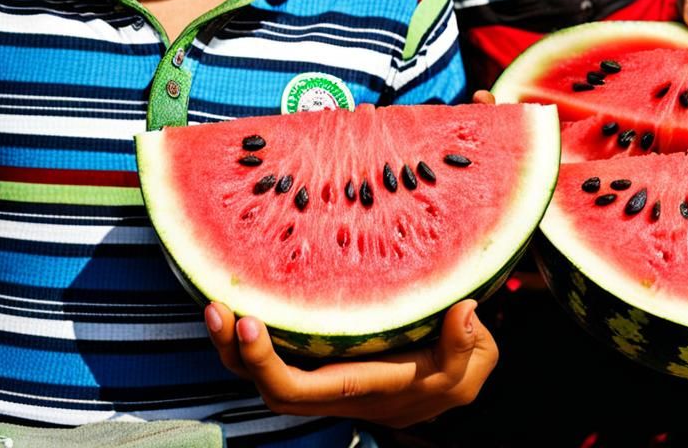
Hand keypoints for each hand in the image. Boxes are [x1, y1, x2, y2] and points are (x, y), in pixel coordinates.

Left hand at [204, 299, 497, 426]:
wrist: (449, 376)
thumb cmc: (454, 367)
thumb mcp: (472, 364)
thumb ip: (466, 346)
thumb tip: (463, 312)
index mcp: (359, 391)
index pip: (300, 392)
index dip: (266, 365)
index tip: (251, 322)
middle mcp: (331, 389)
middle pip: (267, 387)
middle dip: (235, 354)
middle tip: (218, 308)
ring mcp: (322, 373)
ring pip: (262, 374)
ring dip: (232, 344)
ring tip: (215, 303)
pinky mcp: (319, 354)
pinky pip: (277, 351)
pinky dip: (252, 333)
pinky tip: (242, 296)